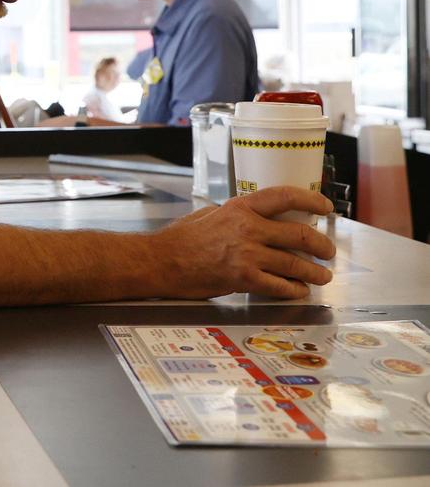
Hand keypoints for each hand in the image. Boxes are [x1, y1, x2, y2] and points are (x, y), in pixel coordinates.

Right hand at [155, 187, 335, 299]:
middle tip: (327, 252)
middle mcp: (248, 229)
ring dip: (315, 272)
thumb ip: (236, 215)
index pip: (286, 197)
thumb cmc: (180, 239)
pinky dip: (294, 290)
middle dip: (322, 246)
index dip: (312, 202)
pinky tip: (299, 290)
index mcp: (240, 207)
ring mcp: (247, 255)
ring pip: (296, 264)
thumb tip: (256, 218)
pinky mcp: (243, 279)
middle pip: (300, 235)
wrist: (160, 261)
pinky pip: (280, 286)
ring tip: (322, 276)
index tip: (325, 208)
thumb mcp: (209, 214)